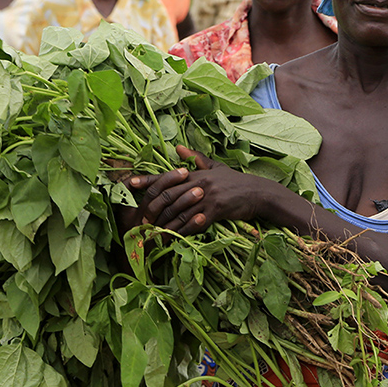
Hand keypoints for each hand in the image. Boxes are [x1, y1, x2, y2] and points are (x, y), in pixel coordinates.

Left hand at [128, 146, 268, 235]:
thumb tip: (177, 148)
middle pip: (168, 196)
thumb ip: (196, 159)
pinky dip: (183, 231)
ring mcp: (207, 197)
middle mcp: (198, 183)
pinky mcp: (216, 210)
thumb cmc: (234, 181)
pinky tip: (174, 238)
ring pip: (179, 212)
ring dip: (164, 224)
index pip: (167, 176)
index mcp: (195, 173)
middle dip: (152, 209)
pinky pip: (195, 223)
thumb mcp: (215, 167)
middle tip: (140, 220)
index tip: (130, 184)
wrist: (257, 192)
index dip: (148, 180)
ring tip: (152, 234)